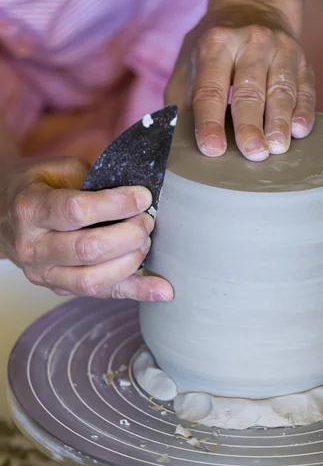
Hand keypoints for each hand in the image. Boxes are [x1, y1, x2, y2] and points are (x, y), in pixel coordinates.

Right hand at [0, 157, 172, 300]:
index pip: (77, 211)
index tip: (143, 197)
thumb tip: (139, 199)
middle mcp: (33, 247)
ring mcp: (43, 274)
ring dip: (131, 261)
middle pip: (88, 249)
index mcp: (30, 209)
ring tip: (146, 242)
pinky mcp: (59, 289)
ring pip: (93, 279)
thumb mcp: (58, 171)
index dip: (117, 204)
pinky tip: (163, 290)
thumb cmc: (37, 187)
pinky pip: (101, 294)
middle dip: (129, 235)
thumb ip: (94, 182)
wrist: (2, 215)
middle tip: (147, 220)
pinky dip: (136, 292)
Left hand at [166, 0, 314, 160]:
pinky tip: (300, 130)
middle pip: (249, 91)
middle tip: (253, 153)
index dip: (210, 121)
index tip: (213, 149)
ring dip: (280, 122)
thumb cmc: (214, 48)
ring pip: (281, 90)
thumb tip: (174, 141)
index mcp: (216, 44)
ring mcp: (281, 49)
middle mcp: (250, 42)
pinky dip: (304, 110)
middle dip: (250, 125)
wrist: (255, 5)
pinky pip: (306, 88)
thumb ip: (180, 101)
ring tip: (277, 147)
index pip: (211, 89)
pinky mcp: (303, 60)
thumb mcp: (188, 64)